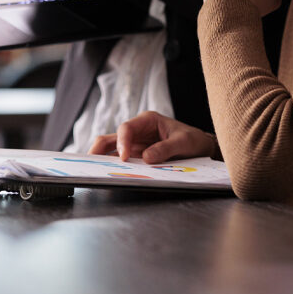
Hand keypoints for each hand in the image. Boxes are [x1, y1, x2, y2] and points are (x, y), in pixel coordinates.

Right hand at [88, 111, 215, 162]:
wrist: (201, 148)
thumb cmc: (193, 139)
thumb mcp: (183, 142)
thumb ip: (166, 148)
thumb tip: (147, 158)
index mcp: (148, 120)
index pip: (127, 128)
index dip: (122, 142)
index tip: (123, 158)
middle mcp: (138, 130)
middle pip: (113, 137)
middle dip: (100, 148)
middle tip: (92, 161)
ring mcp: (136, 144)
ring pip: (112, 148)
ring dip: (103, 158)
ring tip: (94, 169)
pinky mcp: (137, 156)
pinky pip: (121, 159)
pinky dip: (113, 166)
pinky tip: (107, 174)